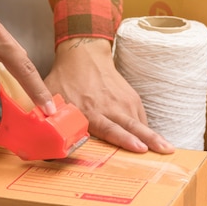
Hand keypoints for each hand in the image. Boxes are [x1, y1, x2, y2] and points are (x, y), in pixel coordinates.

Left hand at [44, 37, 173, 153]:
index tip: (139, 148)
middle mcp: (110, 107)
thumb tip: (39, 141)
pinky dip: (147, 129)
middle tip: (166, 151)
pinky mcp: (130, 97)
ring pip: (141, 122)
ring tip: (168, 149)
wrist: (84, 54)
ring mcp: (123, 101)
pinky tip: (154, 140)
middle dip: (150, 140)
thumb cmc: (66, 79)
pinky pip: (141, 116)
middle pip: (133, 126)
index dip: (125, 139)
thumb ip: (48, 118)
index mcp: (91, 110)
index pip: (111, 128)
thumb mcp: (52, 97)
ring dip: (154, 136)